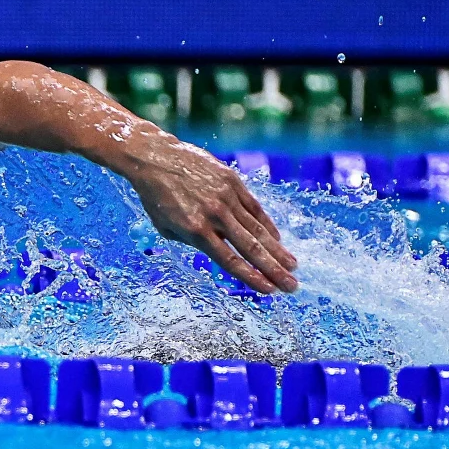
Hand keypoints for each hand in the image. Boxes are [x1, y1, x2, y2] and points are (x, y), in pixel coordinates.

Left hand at [123, 138, 298, 293]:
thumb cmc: (156, 197)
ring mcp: (226, 197)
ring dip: (277, 250)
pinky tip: (277, 239)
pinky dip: (267, 225)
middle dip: (274, 270)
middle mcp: (215, 215)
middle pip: (250, 248)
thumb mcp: (166, 227)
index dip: (251, 277)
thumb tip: (219, 251)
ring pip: (257, 229)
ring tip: (292, 266)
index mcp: (196, 230)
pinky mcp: (232, 181)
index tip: (269, 291)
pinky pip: (254, 208)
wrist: (155, 158)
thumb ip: (194, 242)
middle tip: (291, 286)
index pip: (229, 260)